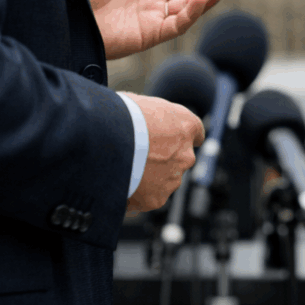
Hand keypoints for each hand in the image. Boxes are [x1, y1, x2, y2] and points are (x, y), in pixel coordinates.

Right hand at [121, 92, 204, 211]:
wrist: (108, 142)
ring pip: (164, 180)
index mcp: (186, 125)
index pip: (195, 132)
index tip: (175, 139)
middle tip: (139, 156)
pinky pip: (147, 198)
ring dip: (150, 178)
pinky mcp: (156, 198)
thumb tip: (146, 122)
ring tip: (124, 171)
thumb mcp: (143, 105)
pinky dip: (136, 195)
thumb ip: (153, 118)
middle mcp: (186, 154)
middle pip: (179, 159)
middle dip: (163, 159)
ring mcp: (173, 178)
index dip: (182, 136)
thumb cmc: (121, 116)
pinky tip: (119, 184)